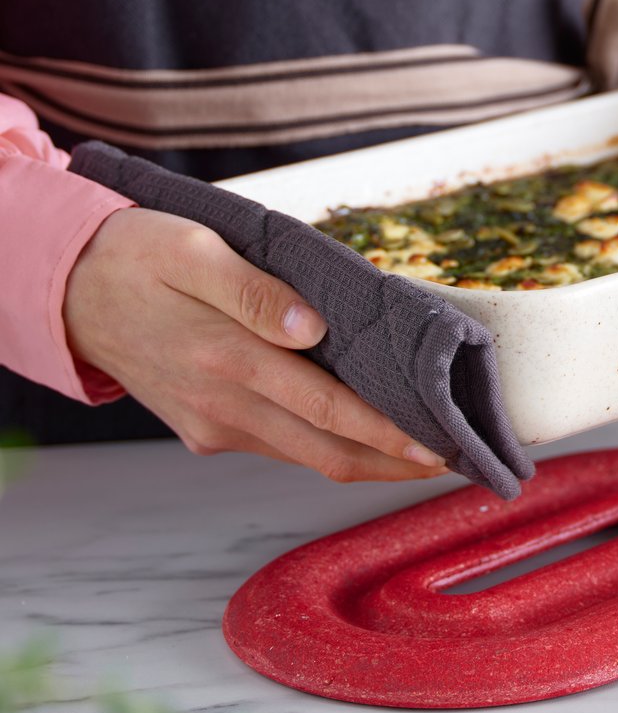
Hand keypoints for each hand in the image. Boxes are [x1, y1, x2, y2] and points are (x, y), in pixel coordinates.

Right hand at [63, 209, 447, 482]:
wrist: (64, 290)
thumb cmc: (135, 256)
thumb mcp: (191, 249)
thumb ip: (251, 290)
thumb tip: (311, 327)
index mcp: (228, 358)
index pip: (330, 410)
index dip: (391, 434)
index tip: (442, 446)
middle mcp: (223, 405)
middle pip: (328, 452)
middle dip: (397, 464)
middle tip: (458, 462)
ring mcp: (213, 424)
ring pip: (306, 456)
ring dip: (367, 460)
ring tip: (425, 452)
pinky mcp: (205, 429)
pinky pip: (279, 445)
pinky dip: (326, 445)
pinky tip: (362, 433)